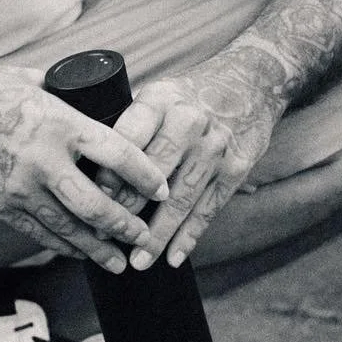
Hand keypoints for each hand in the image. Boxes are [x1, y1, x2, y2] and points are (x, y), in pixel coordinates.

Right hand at [0, 63, 168, 272]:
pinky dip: (64, 246)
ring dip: (99, 248)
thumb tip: (98, 98)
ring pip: (69, 230)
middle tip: (145, 236)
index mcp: (60, 122)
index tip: (162, 188)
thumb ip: (66, 96)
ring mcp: (21, 188)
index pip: (117, 155)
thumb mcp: (33, 81)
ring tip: (119, 260)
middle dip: (126, 226)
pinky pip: (40, 234)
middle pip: (97, 206)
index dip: (146, 175)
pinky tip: (80, 252)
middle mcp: (44, 160)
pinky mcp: (1, 206)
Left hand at [96, 56, 283, 270]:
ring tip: (138, 261)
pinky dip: (190, 236)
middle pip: (153, 173)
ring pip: (180, 198)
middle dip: (128, 208)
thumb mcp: (161, 92)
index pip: (129, 138)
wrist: (251, 80)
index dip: (111, 172)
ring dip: (158, 235)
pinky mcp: (236, 168)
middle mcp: (189, 121)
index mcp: (161, 99)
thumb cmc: (191, 93)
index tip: (93, 199)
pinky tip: (173, 256)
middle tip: (106, 236)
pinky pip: (209, 208)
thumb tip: (89, 162)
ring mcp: (215, 147)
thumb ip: (133, 123)